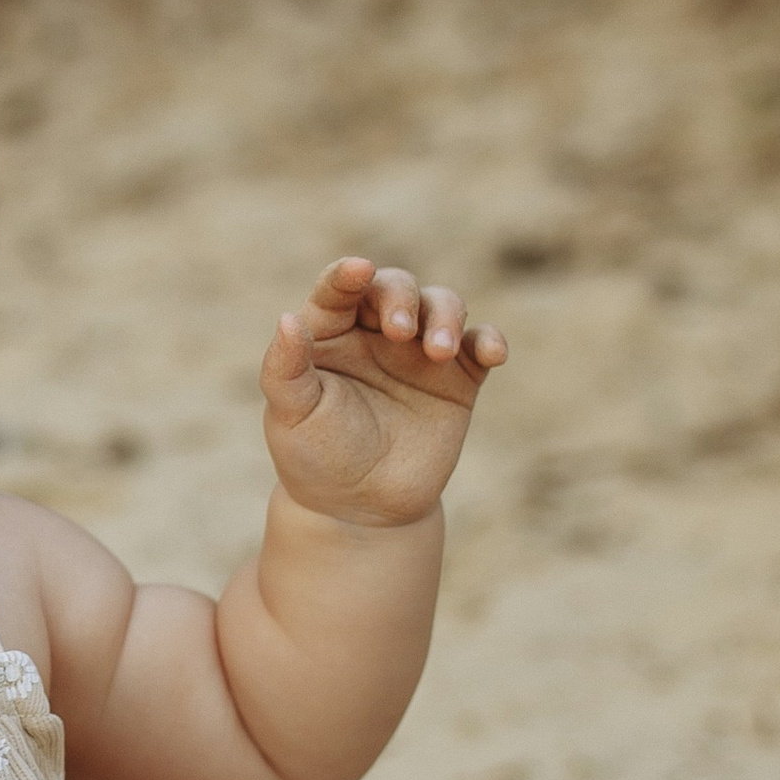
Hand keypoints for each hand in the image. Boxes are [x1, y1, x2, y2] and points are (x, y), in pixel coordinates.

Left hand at [259, 257, 506, 527]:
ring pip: (442, 305)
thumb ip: (286, 367)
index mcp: (330, 331)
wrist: (362, 508)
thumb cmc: (316, 456)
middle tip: (401, 332)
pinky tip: (492, 353)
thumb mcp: (292, 414)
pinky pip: (479, 344)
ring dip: (446, 316)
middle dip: (401, 298)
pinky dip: (489, 340)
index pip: (339, 289)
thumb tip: (287, 318)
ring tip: (439, 352)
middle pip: (395, 287)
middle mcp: (376, 332)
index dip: (348, 274)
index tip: (359, 271)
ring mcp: (419, 352)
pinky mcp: (457, 377)